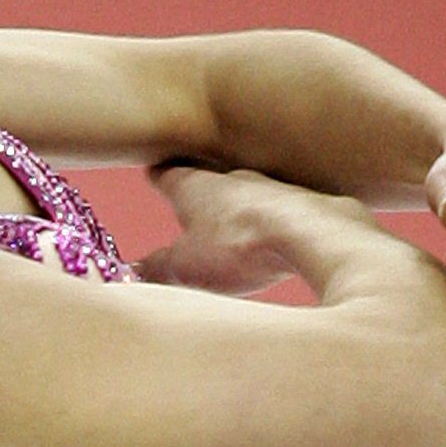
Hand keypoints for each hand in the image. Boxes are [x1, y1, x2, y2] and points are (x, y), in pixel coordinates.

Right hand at [132, 163, 365, 295]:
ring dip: (239, 208)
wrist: (313, 235)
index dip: (159, 176)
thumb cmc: (241, 246)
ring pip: (248, 193)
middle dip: (200, 191)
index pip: (168, 173)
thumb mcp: (184, 267)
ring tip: (233, 228)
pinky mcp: (306, 204)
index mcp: (195, 186)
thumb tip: (132, 273)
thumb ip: (156, 269)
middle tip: (190, 204)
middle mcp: (233, 177)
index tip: (154, 174)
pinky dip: (273, 222)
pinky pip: (282, 210)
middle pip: (210, 179)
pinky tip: (276, 240)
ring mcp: (272, 187)